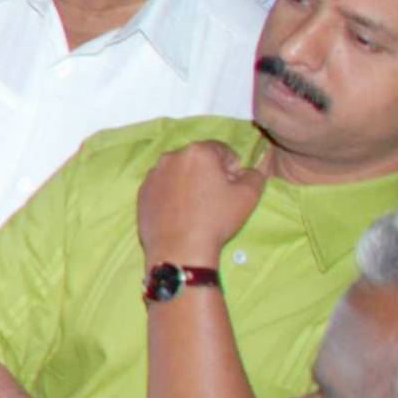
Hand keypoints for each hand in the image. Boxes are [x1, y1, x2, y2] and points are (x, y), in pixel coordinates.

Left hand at [137, 139, 263, 271]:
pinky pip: (163, 187)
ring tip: (197, 207)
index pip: (222, 150)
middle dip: (210, 173)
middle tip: (216, 198)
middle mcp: (171, 157)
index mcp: (197, 151)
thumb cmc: (216, 218)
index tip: (232, 187)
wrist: (180, 248)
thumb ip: (254, 175)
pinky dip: (173, 194)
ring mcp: (153, 174)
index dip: (232, 168)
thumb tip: (248, 171)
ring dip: (190, 182)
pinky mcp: (142, 192)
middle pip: (198, 160)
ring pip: (179, 172)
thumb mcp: (248, 195)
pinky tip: (180, 213)